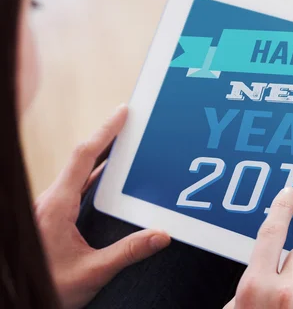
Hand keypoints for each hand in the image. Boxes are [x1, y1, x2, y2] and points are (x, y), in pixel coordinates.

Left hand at [35, 104, 170, 308]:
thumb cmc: (47, 285)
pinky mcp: (52, 216)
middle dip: (106, 137)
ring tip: (124, 144)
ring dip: (100, 155)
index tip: (122, 113)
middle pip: (81, 158)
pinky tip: (110, 178)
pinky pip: (75, 185)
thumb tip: (161, 235)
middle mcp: (50, 201)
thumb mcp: (92, 272)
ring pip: (77, 171)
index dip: (105, 132)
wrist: (19, 298)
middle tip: (129, 122)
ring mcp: (50, 208)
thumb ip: (128, 252)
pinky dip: (95, 173)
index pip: (84, 157)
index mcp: (56, 206)